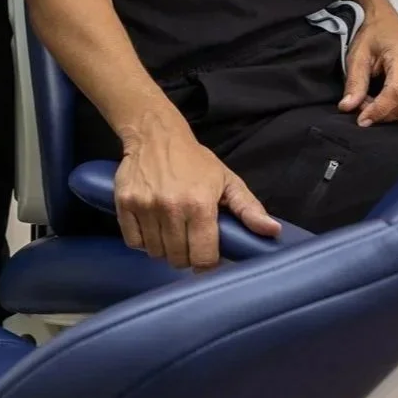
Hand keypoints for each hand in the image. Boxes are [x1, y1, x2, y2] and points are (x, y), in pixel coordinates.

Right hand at [114, 111, 278, 270]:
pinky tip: (153, 227)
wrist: (155, 134)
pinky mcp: (124, 204)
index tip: (207, 255)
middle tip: (188, 240)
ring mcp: (145, 206)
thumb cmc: (195, 161)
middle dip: (186, 256)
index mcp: (200, 204)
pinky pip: (134, 242)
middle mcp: (171, 207)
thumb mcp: (227, 180)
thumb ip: (249, 209)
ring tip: (171, 231)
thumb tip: (272, 231)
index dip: (207, 263)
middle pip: (178, 259)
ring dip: (164, 249)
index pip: (203, 257)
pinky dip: (143, 241)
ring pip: (156, 252)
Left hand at [340, 8, 397, 126]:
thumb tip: (347, 107)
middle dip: (382, 114)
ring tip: (368, 102)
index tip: (361, 120)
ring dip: (387, 114)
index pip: (395, 93)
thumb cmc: (372, 36)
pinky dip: (394, 111)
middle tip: (361, 107)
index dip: (378, 110)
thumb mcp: (358, 55)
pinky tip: (379, 102)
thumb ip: (354, 82)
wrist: (386, 23)